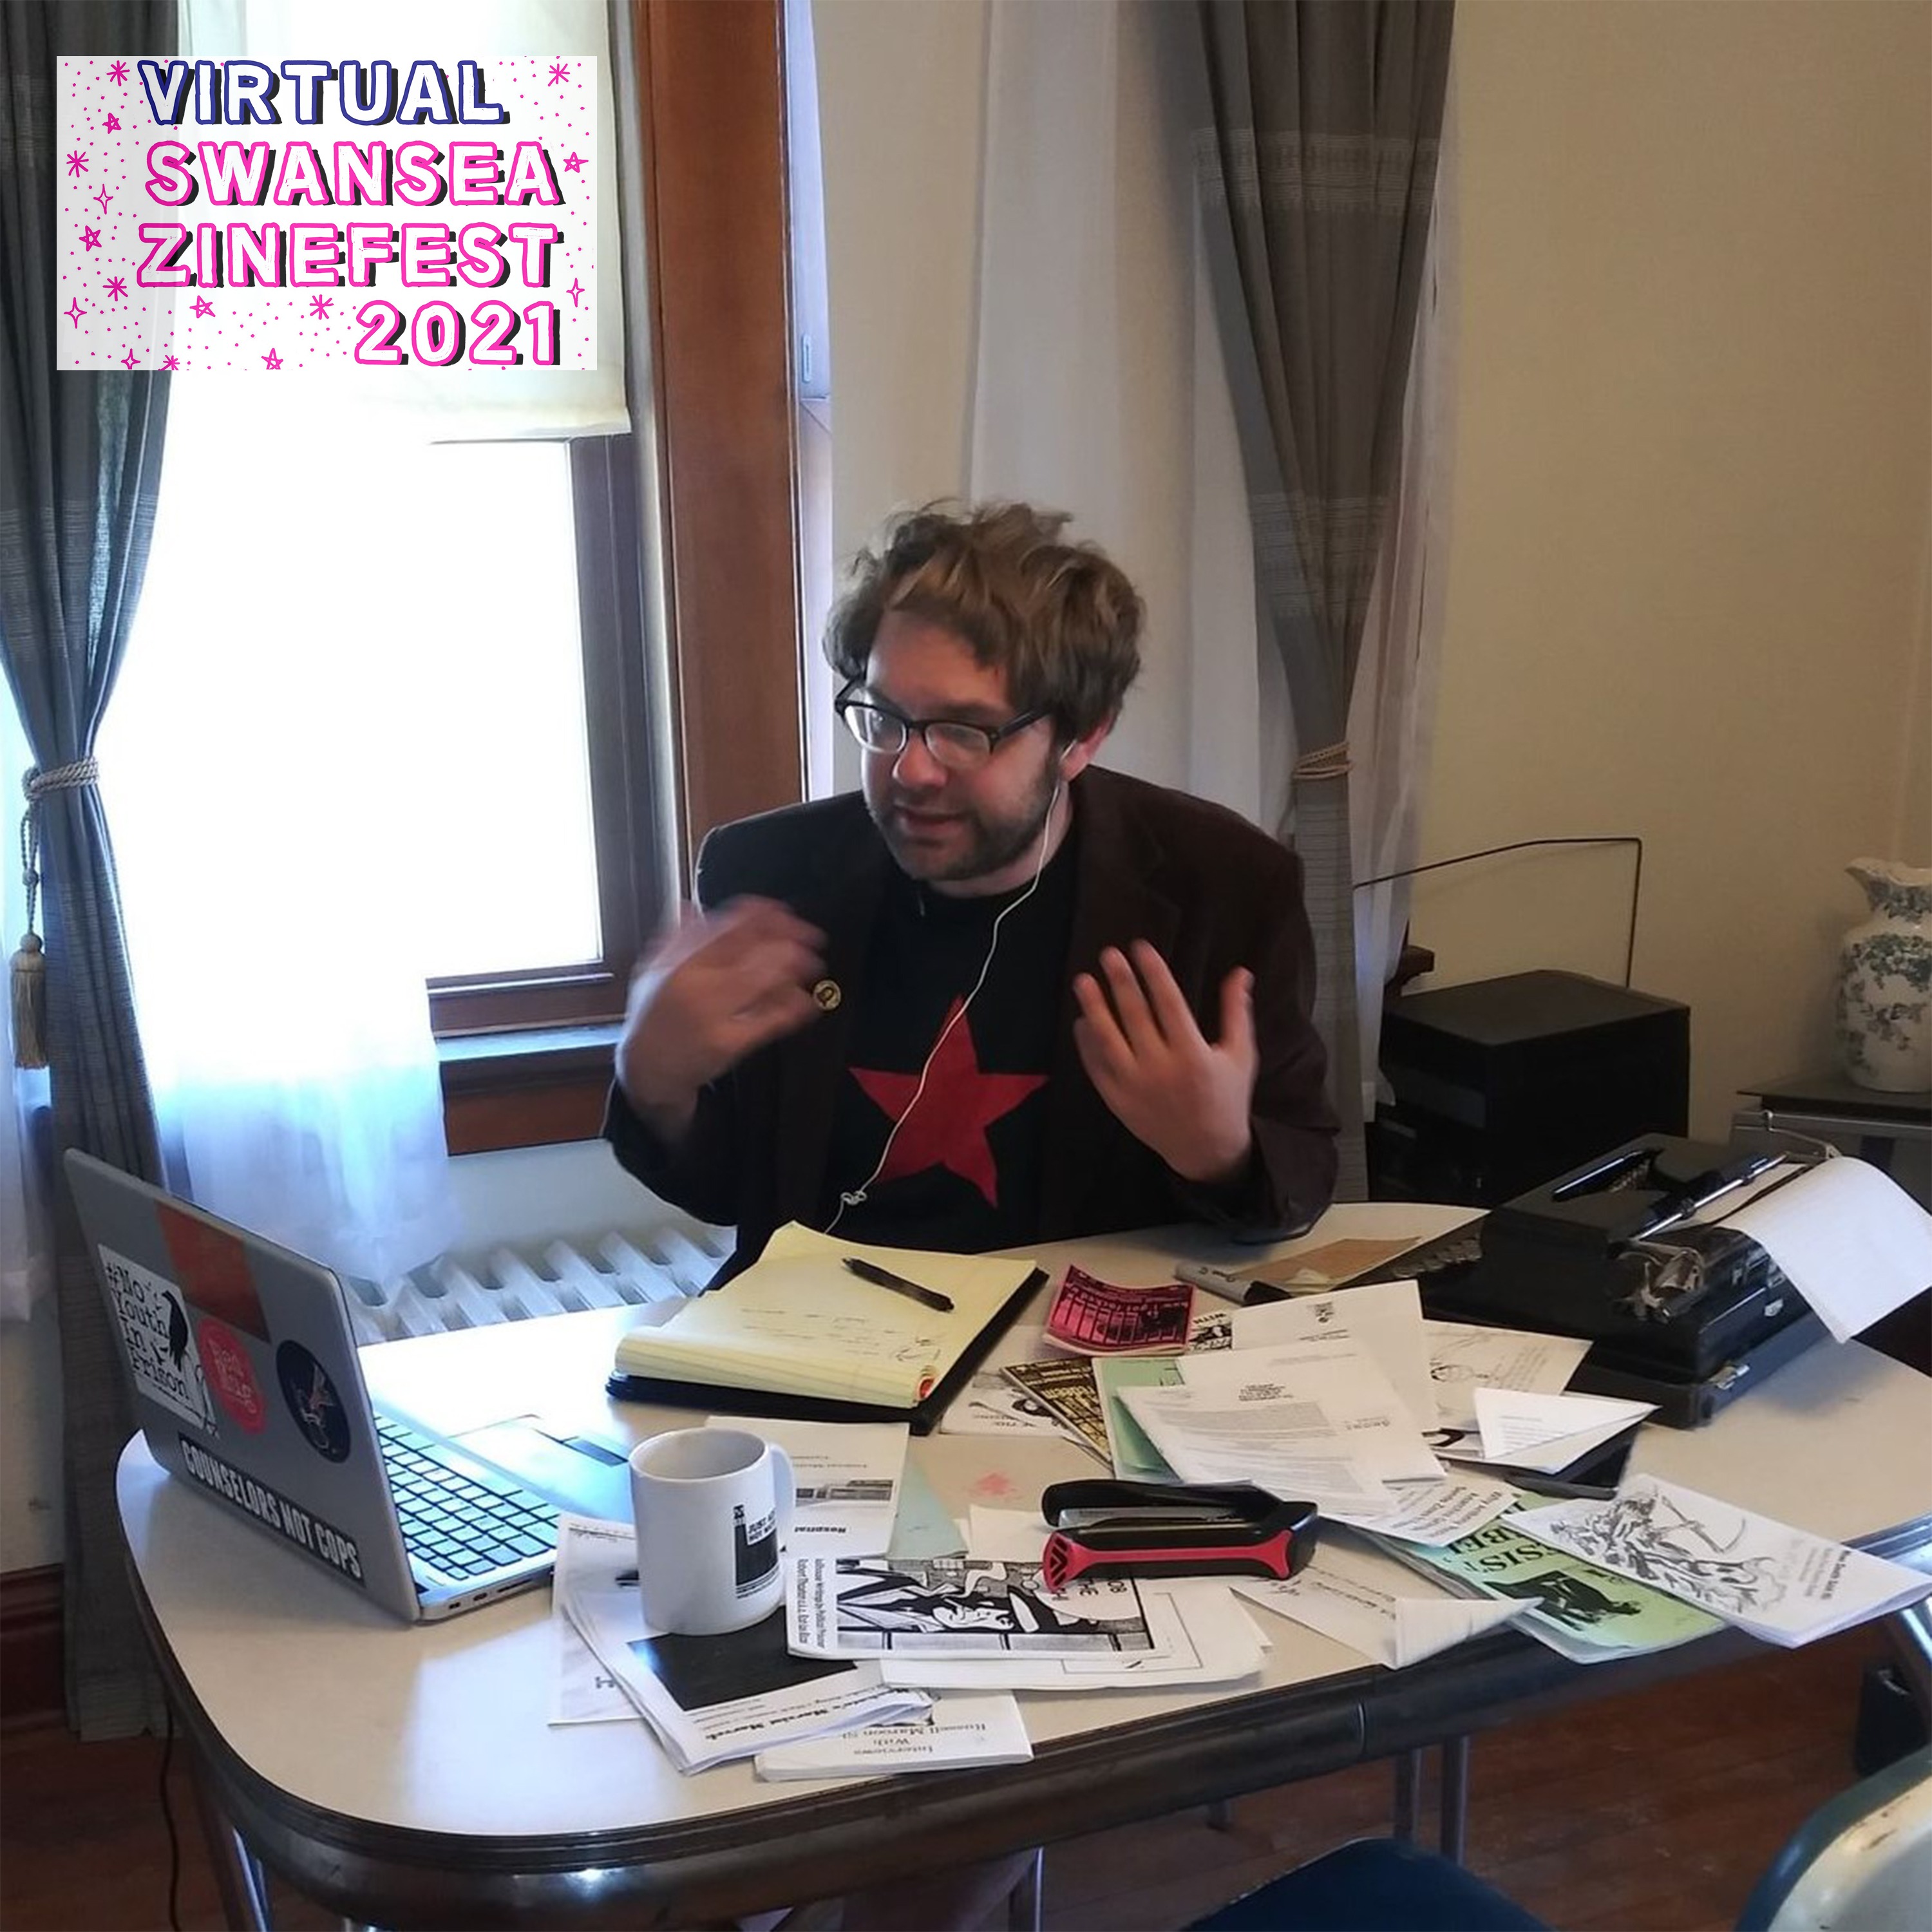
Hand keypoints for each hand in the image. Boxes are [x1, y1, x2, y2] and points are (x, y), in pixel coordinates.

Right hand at [615, 897, 826, 1140]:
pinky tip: (806, 1001)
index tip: (779, 909)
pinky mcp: (729, 1045)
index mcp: (679, 965)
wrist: (647, 1068)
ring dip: (793, 970)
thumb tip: (692, 906)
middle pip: (749, 954)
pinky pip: (766, 1022)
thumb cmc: (653, 1017)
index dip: (757, 916)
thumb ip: (675, 938)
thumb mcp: (653, 970)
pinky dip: (790, 1010)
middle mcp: (697, 988)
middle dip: (785, 940)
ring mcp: (714, 1017)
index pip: (724, 931)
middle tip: (808, 935)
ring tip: (812, 963)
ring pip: (760, 985)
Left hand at [1072, 942, 1256, 1184]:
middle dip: (1121, 981)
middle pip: (1135, 1016)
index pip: (1169, 1003)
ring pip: (1108, 1040)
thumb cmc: (1226, 1098)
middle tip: (1108, 954)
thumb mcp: (1240, 1056)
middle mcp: (1161, 1069)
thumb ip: (1236, 1013)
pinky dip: (1087, 1044)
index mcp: (1193, 1055)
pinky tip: (1082, 1021)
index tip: (1141, 947)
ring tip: (1083, 981)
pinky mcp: (1118, 1101)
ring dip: (1094, 1009)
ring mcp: (1135, 1086)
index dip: (1153, 973)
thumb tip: (1240, 972)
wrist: (1206, 1150)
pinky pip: (1097, 1068)